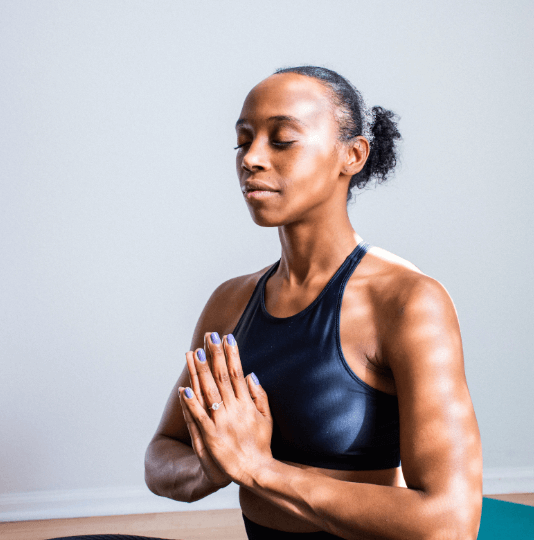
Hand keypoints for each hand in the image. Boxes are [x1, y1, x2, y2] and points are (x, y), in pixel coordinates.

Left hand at [180, 331, 273, 486]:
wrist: (255, 471)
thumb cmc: (260, 444)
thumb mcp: (267, 418)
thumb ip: (260, 396)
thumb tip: (250, 375)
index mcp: (246, 403)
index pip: (236, 372)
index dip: (231, 354)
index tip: (227, 337)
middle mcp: (234, 409)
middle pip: (221, 377)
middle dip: (215, 355)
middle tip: (209, 336)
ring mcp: (221, 422)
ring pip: (208, 392)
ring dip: (200, 371)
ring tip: (194, 353)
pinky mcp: (210, 436)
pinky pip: (199, 417)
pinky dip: (191, 403)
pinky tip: (184, 388)